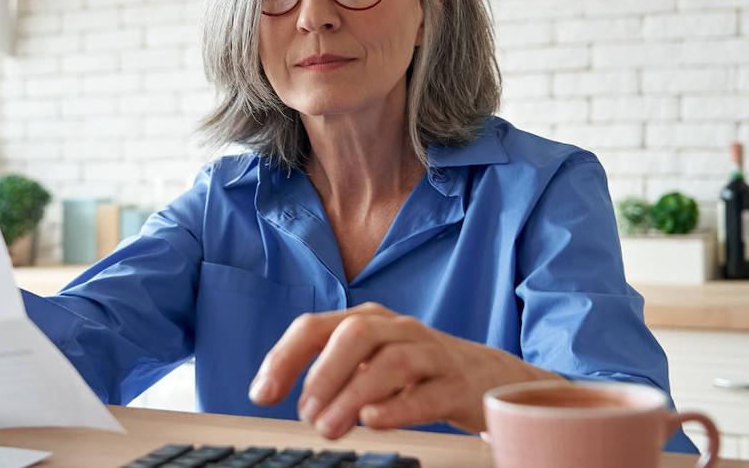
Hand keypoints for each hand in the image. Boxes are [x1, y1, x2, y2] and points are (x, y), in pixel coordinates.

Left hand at [247, 302, 558, 438]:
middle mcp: (397, 329)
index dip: (284, 358)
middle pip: (356, 334)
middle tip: (305, 414)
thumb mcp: (367, 361)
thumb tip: (272, 391)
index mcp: (367, 320)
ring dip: (354, 394)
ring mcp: (430, 353)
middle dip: (324, 373)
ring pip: (392, 362)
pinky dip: (398, 406)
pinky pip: (428, 391)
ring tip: (330, 427)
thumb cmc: (415, 370)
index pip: (316, 327)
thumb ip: (325, 371)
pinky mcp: (456, 384)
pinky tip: (373, 420)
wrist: (486, 377)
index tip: (261, 394)